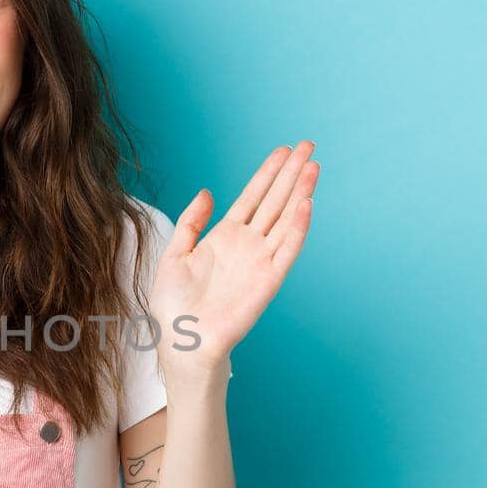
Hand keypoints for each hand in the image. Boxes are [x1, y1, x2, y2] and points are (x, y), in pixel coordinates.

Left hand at [150, 140, 319, 379]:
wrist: (181, 341)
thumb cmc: (173, 306)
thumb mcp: (174, 255)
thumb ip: (191, 223)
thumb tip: (208, 192)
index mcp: (224, 237)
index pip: (253, 197)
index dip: (268, 173)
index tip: (284, 150)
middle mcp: (247, 245)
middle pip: (275, 201)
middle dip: (291, 173)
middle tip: (309, 146)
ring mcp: (260, 261)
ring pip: (286, 219)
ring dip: (300, 192)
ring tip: (313, 166)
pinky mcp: (268, 280)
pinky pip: (287, 249)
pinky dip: (298, 227)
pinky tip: (306, 203)